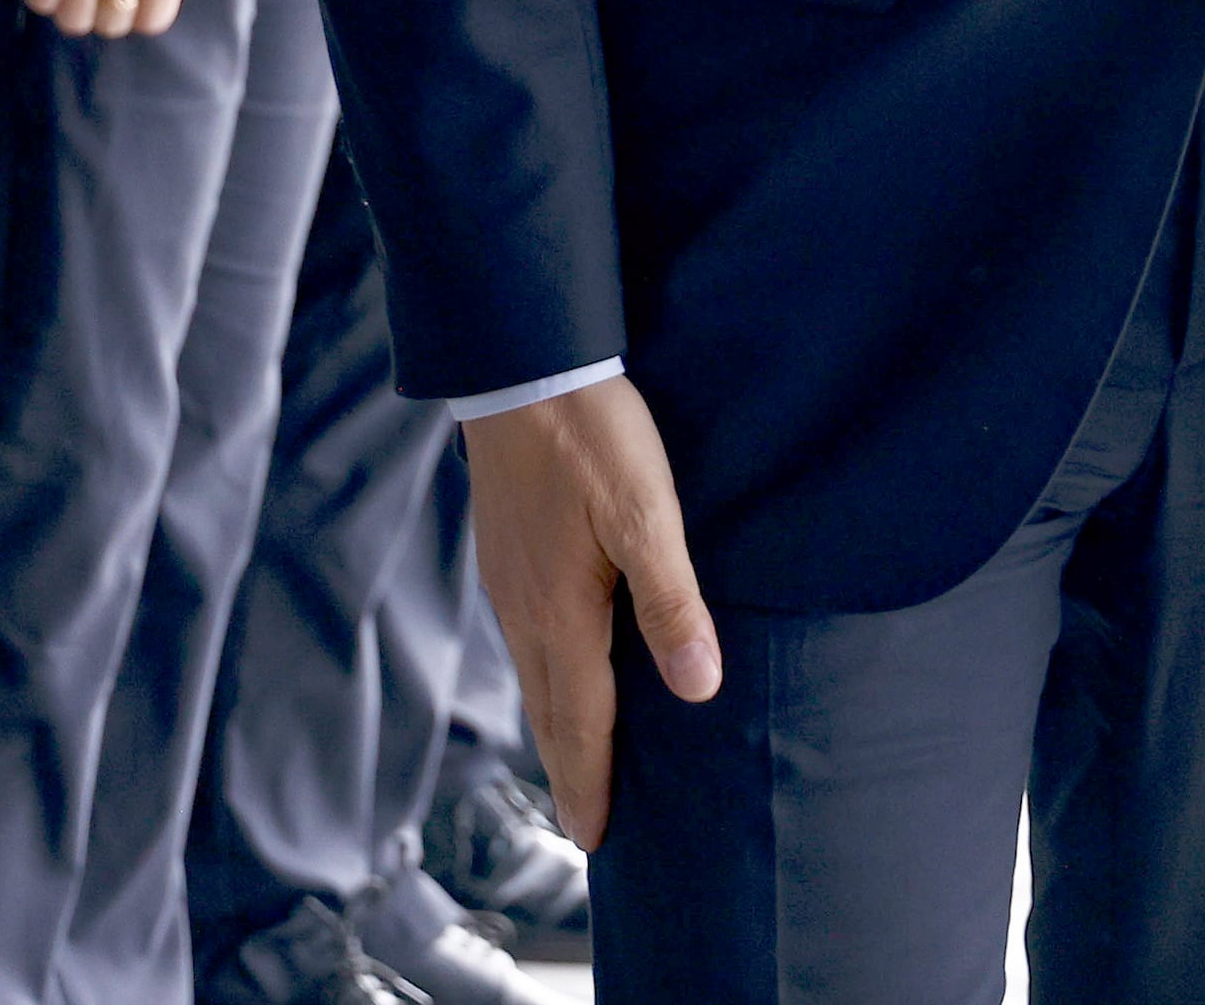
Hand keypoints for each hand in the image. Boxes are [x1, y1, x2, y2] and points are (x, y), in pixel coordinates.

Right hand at [459, 375, 719, 844]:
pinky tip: (561, 672)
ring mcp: (509, 582)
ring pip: (534, 678)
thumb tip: (698, 688)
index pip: (581, 722)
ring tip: (576, 763)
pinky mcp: (506, 554)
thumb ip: (672, 604)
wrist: (522, 365)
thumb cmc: (592, 437)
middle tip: (585, 825)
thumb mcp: (647, 515)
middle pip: (550, 713)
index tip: (595, 839)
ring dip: (556, 728)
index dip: (592, 781)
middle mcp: (526, 612)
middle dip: (569, 771)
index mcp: (563, 615)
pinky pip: (526, 641)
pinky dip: (546, 680)